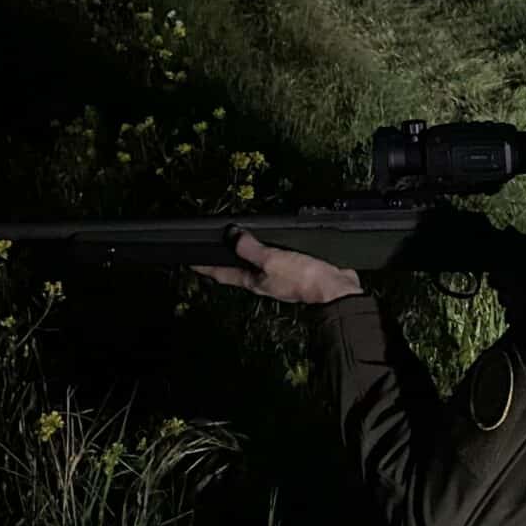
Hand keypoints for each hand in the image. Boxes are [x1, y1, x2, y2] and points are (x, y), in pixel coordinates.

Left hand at [191, 233, 361, 305]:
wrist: (336, 290)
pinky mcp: (296, 270)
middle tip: (212, 252)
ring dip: (246, 256)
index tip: (190, 263)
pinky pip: (277, 258)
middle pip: (238, 270)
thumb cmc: (303, 279)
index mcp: (254, 281)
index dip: (205, 267)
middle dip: (225, 262)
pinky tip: (273, 245)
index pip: (222, 274)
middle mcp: (264, 280)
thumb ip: (251, 248)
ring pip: (257, 264)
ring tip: (237, 246)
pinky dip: (269, 251)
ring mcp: (280, 276)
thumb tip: (232, 235)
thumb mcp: (272, 260)